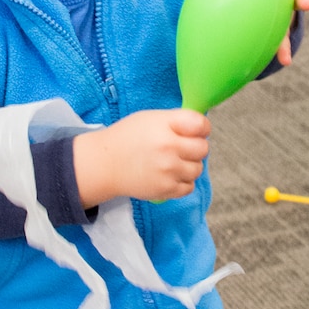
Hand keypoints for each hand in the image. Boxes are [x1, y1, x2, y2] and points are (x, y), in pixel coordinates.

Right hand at [73, 107, 209, 205]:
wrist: (105, 163)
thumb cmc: (128, 137)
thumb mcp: (151, 118)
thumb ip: (176, 121)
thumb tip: (202, 128)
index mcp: (165, 125)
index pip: (201, 125)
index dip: (202, 128)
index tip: (196, 131)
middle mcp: (168, 147)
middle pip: (203, 149)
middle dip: (195, 147)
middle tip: (181, 147)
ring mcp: (168, 171)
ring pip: (197, 169)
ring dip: (189, 165)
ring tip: (172, 161)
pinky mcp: (166, 189)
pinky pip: (189, 186)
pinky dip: (182, 181)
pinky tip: (168, 174)